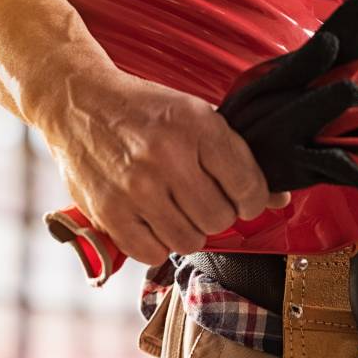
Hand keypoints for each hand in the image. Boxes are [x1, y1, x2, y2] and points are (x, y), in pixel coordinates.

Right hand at [43, 70, 286, 263]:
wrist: (78, 103)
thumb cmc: (143, 112)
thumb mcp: (195, 116)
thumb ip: (237, 157)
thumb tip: (278, 200)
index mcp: (197, 125)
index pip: (248, 188)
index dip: (253, 201)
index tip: (243, 199)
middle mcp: (167, 156)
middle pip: (220, 219)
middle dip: (217, 215)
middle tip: (201, 200)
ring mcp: (136, 187)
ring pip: (189, 242)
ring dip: (187, 231)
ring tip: (174, 209)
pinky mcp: (110, 212)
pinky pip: (153, 254)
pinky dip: (156, 244)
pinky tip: (152, 221)